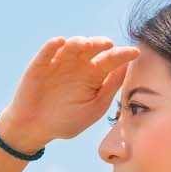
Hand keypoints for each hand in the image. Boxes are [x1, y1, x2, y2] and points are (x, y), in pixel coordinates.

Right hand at [0, 37, 141, 149]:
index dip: (123, 55)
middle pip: (92, 48)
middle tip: (108, 44)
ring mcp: (59, 62)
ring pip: (72, 46)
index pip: (112, 60)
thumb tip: (127, 67)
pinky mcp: (40, 64)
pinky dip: (53, 45)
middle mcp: (79, 65)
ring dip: (79, 42)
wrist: (35, 129)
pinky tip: (60, 42)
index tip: (135, 53)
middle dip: (100, 43)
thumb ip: (110, 88)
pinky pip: (48, 51)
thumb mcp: (93, 109)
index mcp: (95, 75)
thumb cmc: (66, 121)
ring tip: (86, 45)